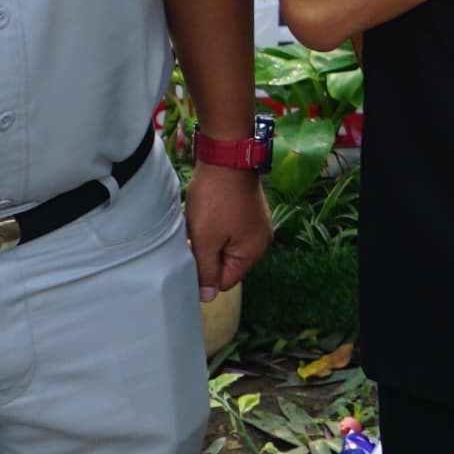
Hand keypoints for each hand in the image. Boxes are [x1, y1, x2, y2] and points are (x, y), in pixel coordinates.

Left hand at [185, 161, 272, 295]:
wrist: (226, 156)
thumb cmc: (215, 198)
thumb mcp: (205, 239)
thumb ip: (206, 271)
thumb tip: (208, 297)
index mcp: (254, 252)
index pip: (226, 281)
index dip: (205, 273)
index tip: (192, 256)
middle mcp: (261, 240)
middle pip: (227, 263)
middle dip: (208, 253)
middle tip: (195, 235)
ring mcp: (258, 223)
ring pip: (226, 245)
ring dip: (210, 238)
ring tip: (200, 221)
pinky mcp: (250, 210)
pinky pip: (230, 229)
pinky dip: (216, 225)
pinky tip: (207, 211)